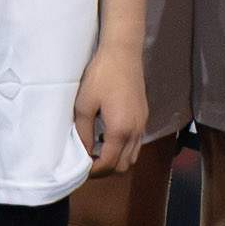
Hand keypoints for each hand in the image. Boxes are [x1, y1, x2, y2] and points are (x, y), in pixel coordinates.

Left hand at [74, 35, 152, 178]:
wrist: (123, 53)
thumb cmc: (101, 75)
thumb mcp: (84, 104)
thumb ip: (83, 132)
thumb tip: (83, 152)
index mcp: (120, 131)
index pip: (109, 164)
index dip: (93, 171)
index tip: (80, 169)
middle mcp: (135, 132)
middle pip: (124, 166)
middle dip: (106, 169)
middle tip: (88, 162)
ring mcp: (142, 124)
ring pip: (132, 156)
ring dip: (116, 160)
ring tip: (97, 150)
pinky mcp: (144, 116)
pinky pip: (136, 143)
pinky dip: (123, 148)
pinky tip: (108, 136)